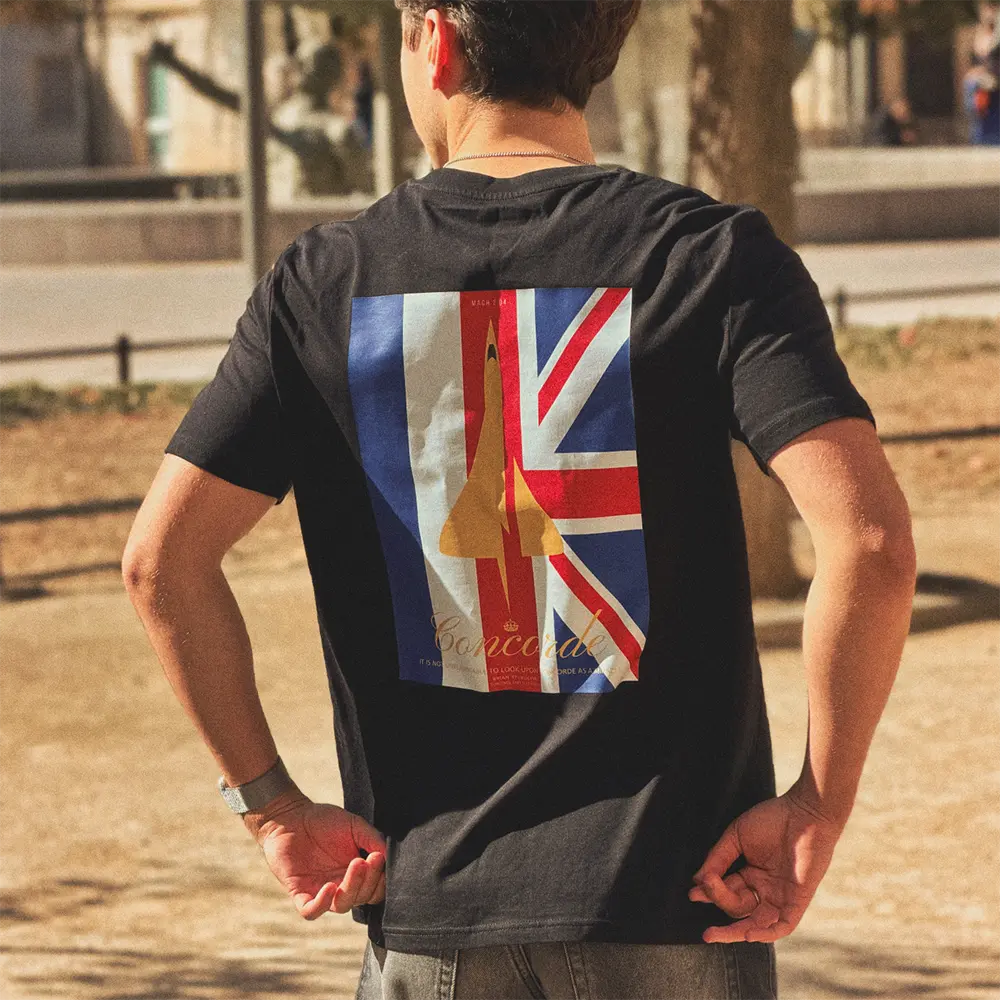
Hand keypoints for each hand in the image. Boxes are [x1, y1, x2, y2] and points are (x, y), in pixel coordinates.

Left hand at [249, 793, 386, 919]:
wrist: (292, 816)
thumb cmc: (324, 820)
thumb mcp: (354, 825)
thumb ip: (372, 839)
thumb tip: (388, 855)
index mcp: (357, 873)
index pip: (375, 890)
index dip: (380, 881)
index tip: (379, 857)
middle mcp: (341, 886)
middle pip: (362, 898)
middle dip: (368, 881)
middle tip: (367, 859)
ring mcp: (321, 890)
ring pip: (341, 906)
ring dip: (351, 891)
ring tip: (355, 866)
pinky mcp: (300, 892)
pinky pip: (311, 911)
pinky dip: (321, 904)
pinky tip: (329, 887)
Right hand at [688, 789, 844, 942]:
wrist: (804, 813)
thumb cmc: (772, 819)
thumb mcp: (737, 836)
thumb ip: (718, 857)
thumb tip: (698, 879)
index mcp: (751, 873)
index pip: (727, 889)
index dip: (710, 892)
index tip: (693, 893)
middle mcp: (765, 888)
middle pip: (738, 907)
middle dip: (718, 906)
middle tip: (699, 905)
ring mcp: (780, 896)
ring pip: (756, 923)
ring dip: (735, 931)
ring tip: (714, 933)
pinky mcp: (796, 901)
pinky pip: (782, 925)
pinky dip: (765, 933)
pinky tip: (747, 934)